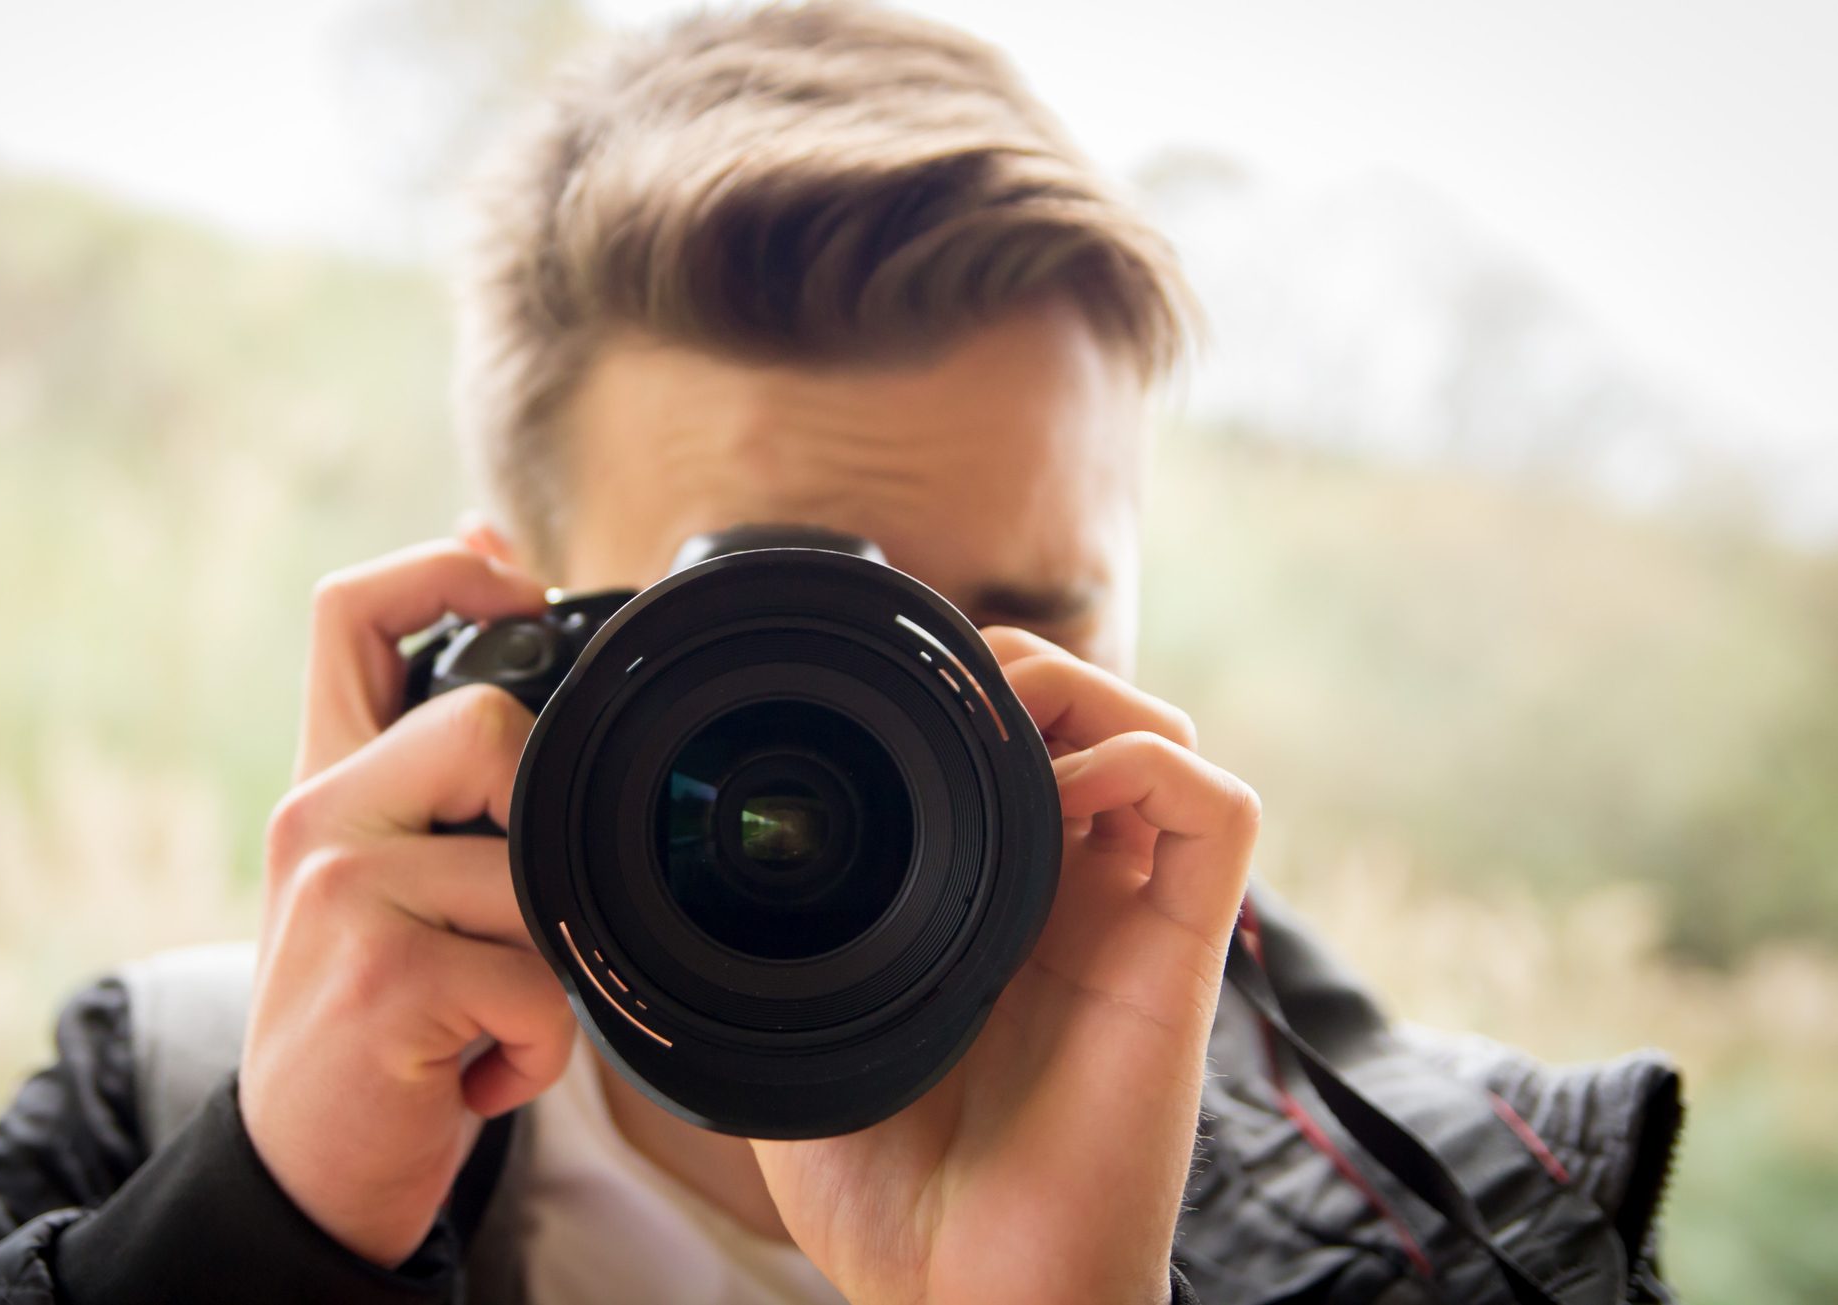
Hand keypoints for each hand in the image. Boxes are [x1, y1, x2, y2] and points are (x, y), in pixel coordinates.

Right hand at [239, 539, 573, 1268]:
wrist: (305, 1176)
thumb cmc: (379, 1022)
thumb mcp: (388, 880)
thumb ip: (433, 764)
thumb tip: (496, 569)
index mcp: (326, 782)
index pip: (352, 610)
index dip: (446, 568)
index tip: (517, 586)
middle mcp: (316, 817)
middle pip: (487, 724)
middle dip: (540, 828)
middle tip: (504, 922)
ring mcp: (341, 892)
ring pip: (533, 873)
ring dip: (545, 972)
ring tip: (486, 1020)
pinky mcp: (380, 976)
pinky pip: (535, 982)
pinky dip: (538, 1051)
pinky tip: (480, 1074)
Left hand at [751, 626, 1259, 1304]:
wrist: (959, 1302)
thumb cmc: (890, 1201)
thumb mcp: (799, 1043)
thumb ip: (778, 961)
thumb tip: (696, 890)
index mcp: (987, 909)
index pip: (1009, 749)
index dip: (962, 694)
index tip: (880, 699)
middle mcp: (1068, 900)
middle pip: (1087, 714)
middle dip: (1016, 671)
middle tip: (942, 703)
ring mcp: (1127, 923)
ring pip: (1161, 732)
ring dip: (1085, 696)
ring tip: (1005, 734)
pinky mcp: (1180, 960)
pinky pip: (1217, 811)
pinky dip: (1149, 760)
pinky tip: (1066, 795)